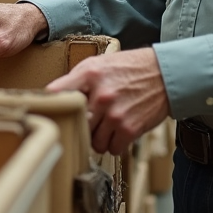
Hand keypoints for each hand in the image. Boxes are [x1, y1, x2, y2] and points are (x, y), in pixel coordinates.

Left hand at [46, 48, 170, 154]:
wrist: (165, 74)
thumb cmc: (129, 69)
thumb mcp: (99, 63)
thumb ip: (77, 79)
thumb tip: (54, 97)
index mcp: (89, 74)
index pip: (56, 93)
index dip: (50, 105)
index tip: (48, 113)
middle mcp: (100, 94)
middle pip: (76, 123)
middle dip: (81, 125)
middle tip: (89, 121)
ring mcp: (115, 114)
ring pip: (93, 141)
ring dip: (99, 137)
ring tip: (108, 125)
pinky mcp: (129, 129)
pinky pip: (112, 149)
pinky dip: (115, 144)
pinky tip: (119, 131)